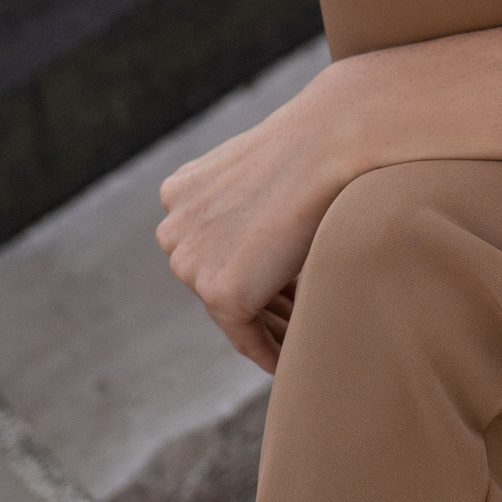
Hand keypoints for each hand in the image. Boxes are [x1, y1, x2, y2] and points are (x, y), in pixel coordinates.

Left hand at [156, 80, 346, 374]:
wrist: (328, 141)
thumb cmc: (314, 145)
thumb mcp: (263, 170)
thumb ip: (250, 202)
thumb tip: (267, 236)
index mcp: (179, 192)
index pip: (212, 246)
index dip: (249, 267)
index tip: (277, 289)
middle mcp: (173, 229)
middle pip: (216, 280)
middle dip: (257, 298)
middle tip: (296, 317)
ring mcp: (191, 263)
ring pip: (231, 309)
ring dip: (267, 325)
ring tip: (300, 339)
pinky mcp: (221, 292)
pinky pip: (245, 334)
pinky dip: (267, 349)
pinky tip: (286, 361)